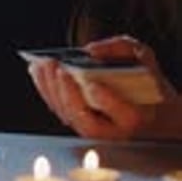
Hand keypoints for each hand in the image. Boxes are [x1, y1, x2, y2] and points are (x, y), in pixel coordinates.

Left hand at [28, 35, 179, 139]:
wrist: (143, 105)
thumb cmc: (142, 78)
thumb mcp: (141, 56)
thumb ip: (121, 49)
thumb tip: (91, 51)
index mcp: (138, 117)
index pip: (125, 116)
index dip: (108, 101)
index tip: (93, 84)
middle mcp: (114, 131)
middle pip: (88, 122)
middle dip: (70, 95)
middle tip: (60, 70)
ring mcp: (93, 130)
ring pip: (69, 118)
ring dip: (52, 91)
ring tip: (45, 64)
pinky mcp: (76, 122)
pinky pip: (58, 110)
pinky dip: (45, 90)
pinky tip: (38, 70)